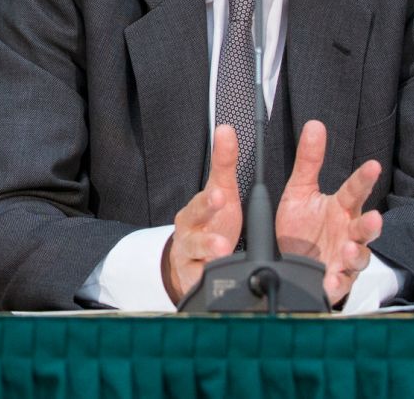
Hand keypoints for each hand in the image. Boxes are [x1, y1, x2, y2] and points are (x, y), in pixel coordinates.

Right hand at [163, 125, 244, 303]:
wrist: (187, 259)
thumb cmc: (210, 222)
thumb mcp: (220, 192)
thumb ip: (224, 162)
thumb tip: (226, 128)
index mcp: (196, 213)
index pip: (202, 204)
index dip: (209, 202)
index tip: (220, 195)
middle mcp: (188, 236)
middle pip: (195, 237)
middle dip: (207, 240)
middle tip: (222, 240)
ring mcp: (190, 261)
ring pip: (197, 262)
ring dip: (209, 260)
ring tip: (223, 258)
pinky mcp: (194, 283)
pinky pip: (201, 286)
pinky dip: (208, 286)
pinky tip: (215, 286)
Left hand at [275, 120, 383, 305]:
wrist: (288, 260)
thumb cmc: (302, 225)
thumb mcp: (299, 190)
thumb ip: (308, 160)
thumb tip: (315, 126)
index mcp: (340, 209)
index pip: (354, 190)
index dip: (364, 179)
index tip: (372, 165)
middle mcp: (346, 233)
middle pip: (364, 228)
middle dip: (370, 224)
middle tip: (372, 217)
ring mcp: (342, 258)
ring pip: (358, 257)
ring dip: (354, 254)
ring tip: (346, 248)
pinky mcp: (333, 280)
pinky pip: (339, 284)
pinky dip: (337, 283)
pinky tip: (332, 279)